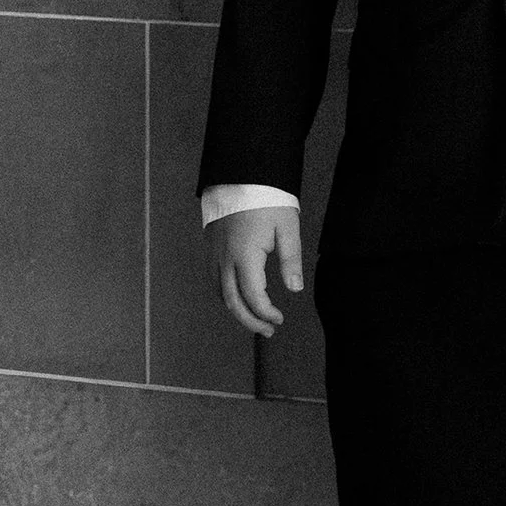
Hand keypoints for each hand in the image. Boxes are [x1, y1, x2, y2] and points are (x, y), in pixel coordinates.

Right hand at [212, 202, 301, 336]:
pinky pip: (216, 280)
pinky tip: (241, 297)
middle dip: (250, 321)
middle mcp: (225, 259)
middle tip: (268, 331)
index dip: (266, 313)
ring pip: (221, 293)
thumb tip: (294, 289)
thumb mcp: (287, 227)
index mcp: (245, 256)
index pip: (253, 297)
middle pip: (232, 302)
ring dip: (237, 310)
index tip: (280, 319)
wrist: (240, 174)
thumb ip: (291, 260)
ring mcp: (215, 254)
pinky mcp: (211, 247)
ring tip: (256, 319)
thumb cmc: (267, 199)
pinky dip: (227, 295)